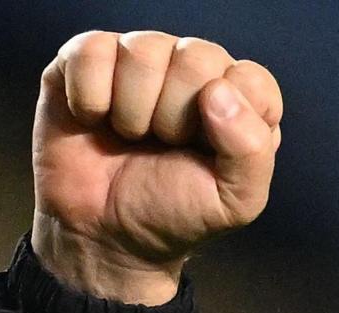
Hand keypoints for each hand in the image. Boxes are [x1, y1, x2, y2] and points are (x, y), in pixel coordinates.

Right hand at [30, 29, 283, 303]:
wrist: (102, 235)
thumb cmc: (171, 213)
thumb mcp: (233, 202)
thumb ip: (251, 151)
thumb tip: (217, 91)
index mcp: (237, 95)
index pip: (249, 80)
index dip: (225, 124)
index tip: (204, 155)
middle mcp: (191, 66)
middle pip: (194, 58)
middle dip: (173, 119)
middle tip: (161, 147)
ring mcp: (139, 57)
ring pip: (142, 51)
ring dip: (131, 112)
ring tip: (129, 137)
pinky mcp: (87, 57)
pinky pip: (91, 52)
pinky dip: (90, 99)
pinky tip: (93, 121)